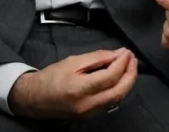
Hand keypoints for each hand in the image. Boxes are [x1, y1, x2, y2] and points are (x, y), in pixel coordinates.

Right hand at [8, 48, 136, 118]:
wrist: (36, 98)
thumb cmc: (52, 77)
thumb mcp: (73, 61)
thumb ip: (97, 57)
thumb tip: (118, 54)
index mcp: (79, 88)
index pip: (110, 77)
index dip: (122, 63)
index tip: (126, 52)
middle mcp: (86, 104)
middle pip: (119, 91)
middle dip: (131, 73)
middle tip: (132, 58)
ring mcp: (89, 113)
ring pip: (118, 98)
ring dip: (127, 81)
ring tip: (129, 65)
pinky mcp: (91, 116)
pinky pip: (111, 102)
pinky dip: (119, 89)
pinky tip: (120, 78)